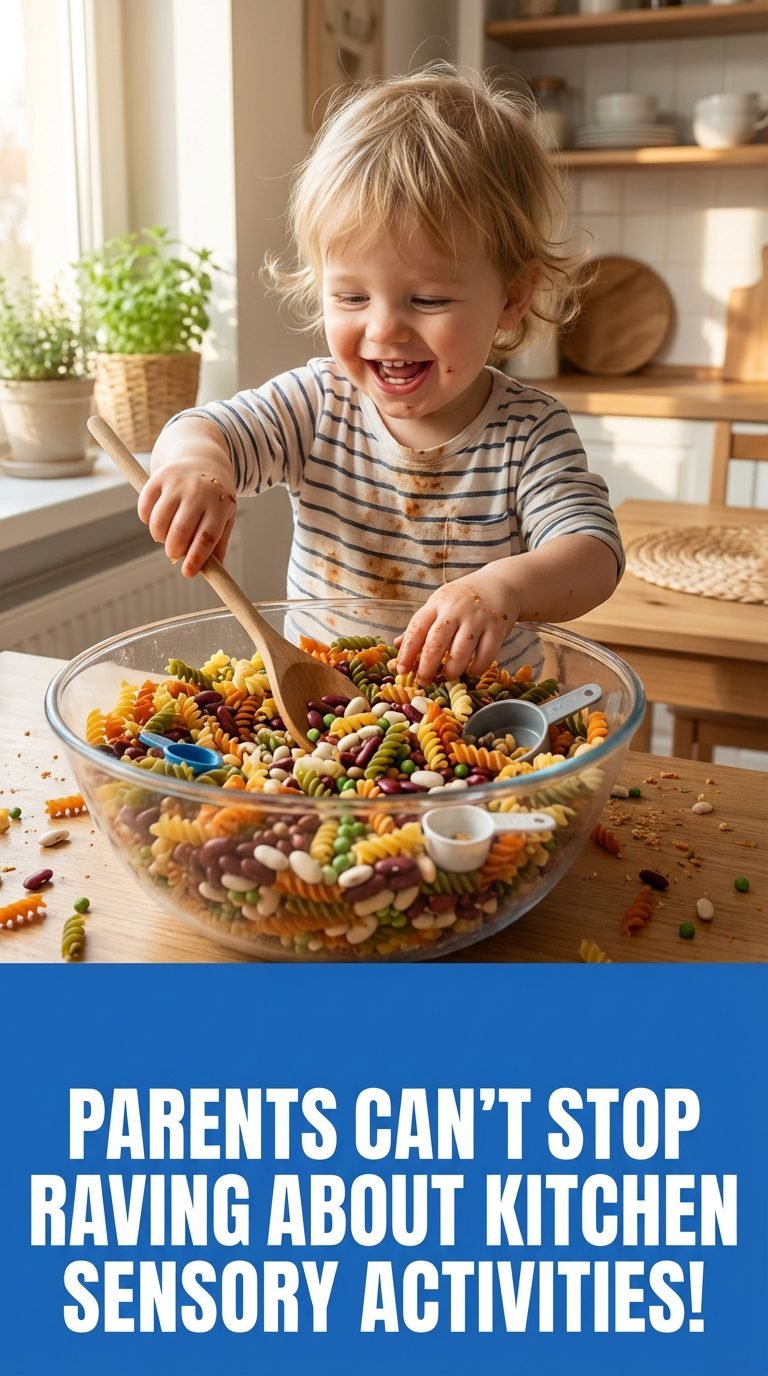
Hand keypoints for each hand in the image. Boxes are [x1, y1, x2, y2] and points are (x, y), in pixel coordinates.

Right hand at [137, 456, 236, 576]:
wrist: (203, 460)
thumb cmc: (215, 497)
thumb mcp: (225, 517)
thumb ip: (219, 544)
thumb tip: (214, 572)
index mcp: (219, 505)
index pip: (206, 537)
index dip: (195, 558)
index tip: (187, 573)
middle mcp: (198, 492)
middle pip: (180, 531)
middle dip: (174, 550)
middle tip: (174, 553)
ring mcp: (177, 483)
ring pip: (159, 522)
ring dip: (159, 537)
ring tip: (165, 536)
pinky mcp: (158, 477)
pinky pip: (144, 507)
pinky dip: (146, 520)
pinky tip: (156, 520)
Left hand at [396, 569, 518, 683]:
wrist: (501, 583)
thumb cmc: (463, 598)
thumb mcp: (439, 604)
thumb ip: (421, 625)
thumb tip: (396, 644)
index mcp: (437, 603)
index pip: (416, 629)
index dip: (407, 652)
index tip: (401, 670)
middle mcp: (456, 610)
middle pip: (436, 643)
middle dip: (427, 667)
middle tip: (423, 681)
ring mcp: (478, 618)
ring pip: (460, 652)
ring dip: (452, 671)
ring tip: (448, 676)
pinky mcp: (497, 628)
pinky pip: (485, 656)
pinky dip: (476, 668)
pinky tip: (471, 670)